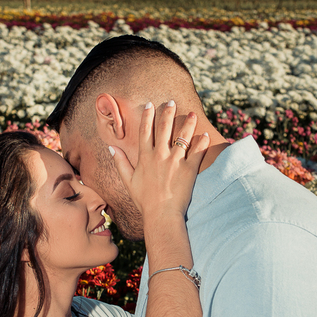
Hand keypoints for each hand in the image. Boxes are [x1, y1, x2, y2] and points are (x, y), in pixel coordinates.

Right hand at [111, 100, 208, 230]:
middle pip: (164, 128)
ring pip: (183, 136)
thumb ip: (120, 163)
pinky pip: (197, 151)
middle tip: (172, 101)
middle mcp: (160, 155)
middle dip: (168, 112)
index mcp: (145, 157)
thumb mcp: (128, 181)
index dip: (147, 116)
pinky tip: (205, 134)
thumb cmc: (144, 200)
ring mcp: (175, 161)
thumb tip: (111, 147)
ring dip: (188, 123)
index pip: (145, 131)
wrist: (161, 215)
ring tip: (193, 114)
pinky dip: (202, 142)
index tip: (150, 104)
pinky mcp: (189, 170)